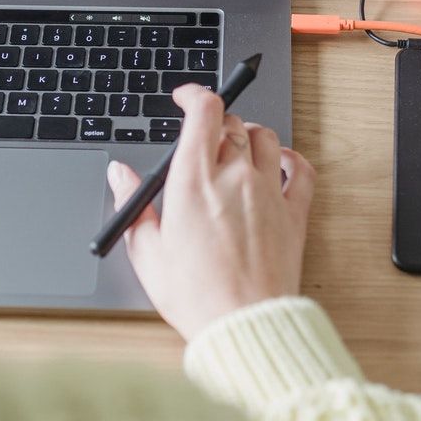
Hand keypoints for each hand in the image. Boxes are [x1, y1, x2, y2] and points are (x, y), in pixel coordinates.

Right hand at [107, 85, 316, 339]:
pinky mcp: (294, 214)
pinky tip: (279, 163)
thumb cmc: (196, 295)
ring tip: (236, 146)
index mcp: (194, 182)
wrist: (243, 325)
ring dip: (250, 134)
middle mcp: (235, 177)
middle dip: (215, 122)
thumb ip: (133, 204)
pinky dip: (291, 158)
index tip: (185, 97)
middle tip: (203, 137)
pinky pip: (301, 170)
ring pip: (266, 138)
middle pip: (232, 123)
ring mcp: (269, 193)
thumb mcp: (147, 252)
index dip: (195, 95)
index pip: (204, 111)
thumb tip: (119, 174)